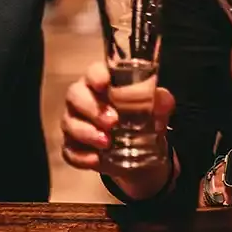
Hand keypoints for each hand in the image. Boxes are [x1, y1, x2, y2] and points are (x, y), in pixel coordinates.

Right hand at [61, 60, 175, 199]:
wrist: (139, 153)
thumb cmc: (142, 118)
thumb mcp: (156, 110)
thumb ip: (160, 102)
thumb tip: (162, 101)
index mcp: (103, 82)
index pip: (93, 71)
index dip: (96, 75)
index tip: (104, 84)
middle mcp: (84, 98)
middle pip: (75, 95)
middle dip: (91, 108)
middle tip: (112, 122)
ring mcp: (75, 122)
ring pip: (69, 122)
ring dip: (86, 132)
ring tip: (107, 143)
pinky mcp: (73, 145)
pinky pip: (69, 150)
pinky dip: (81, 156)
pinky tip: (95, 160)